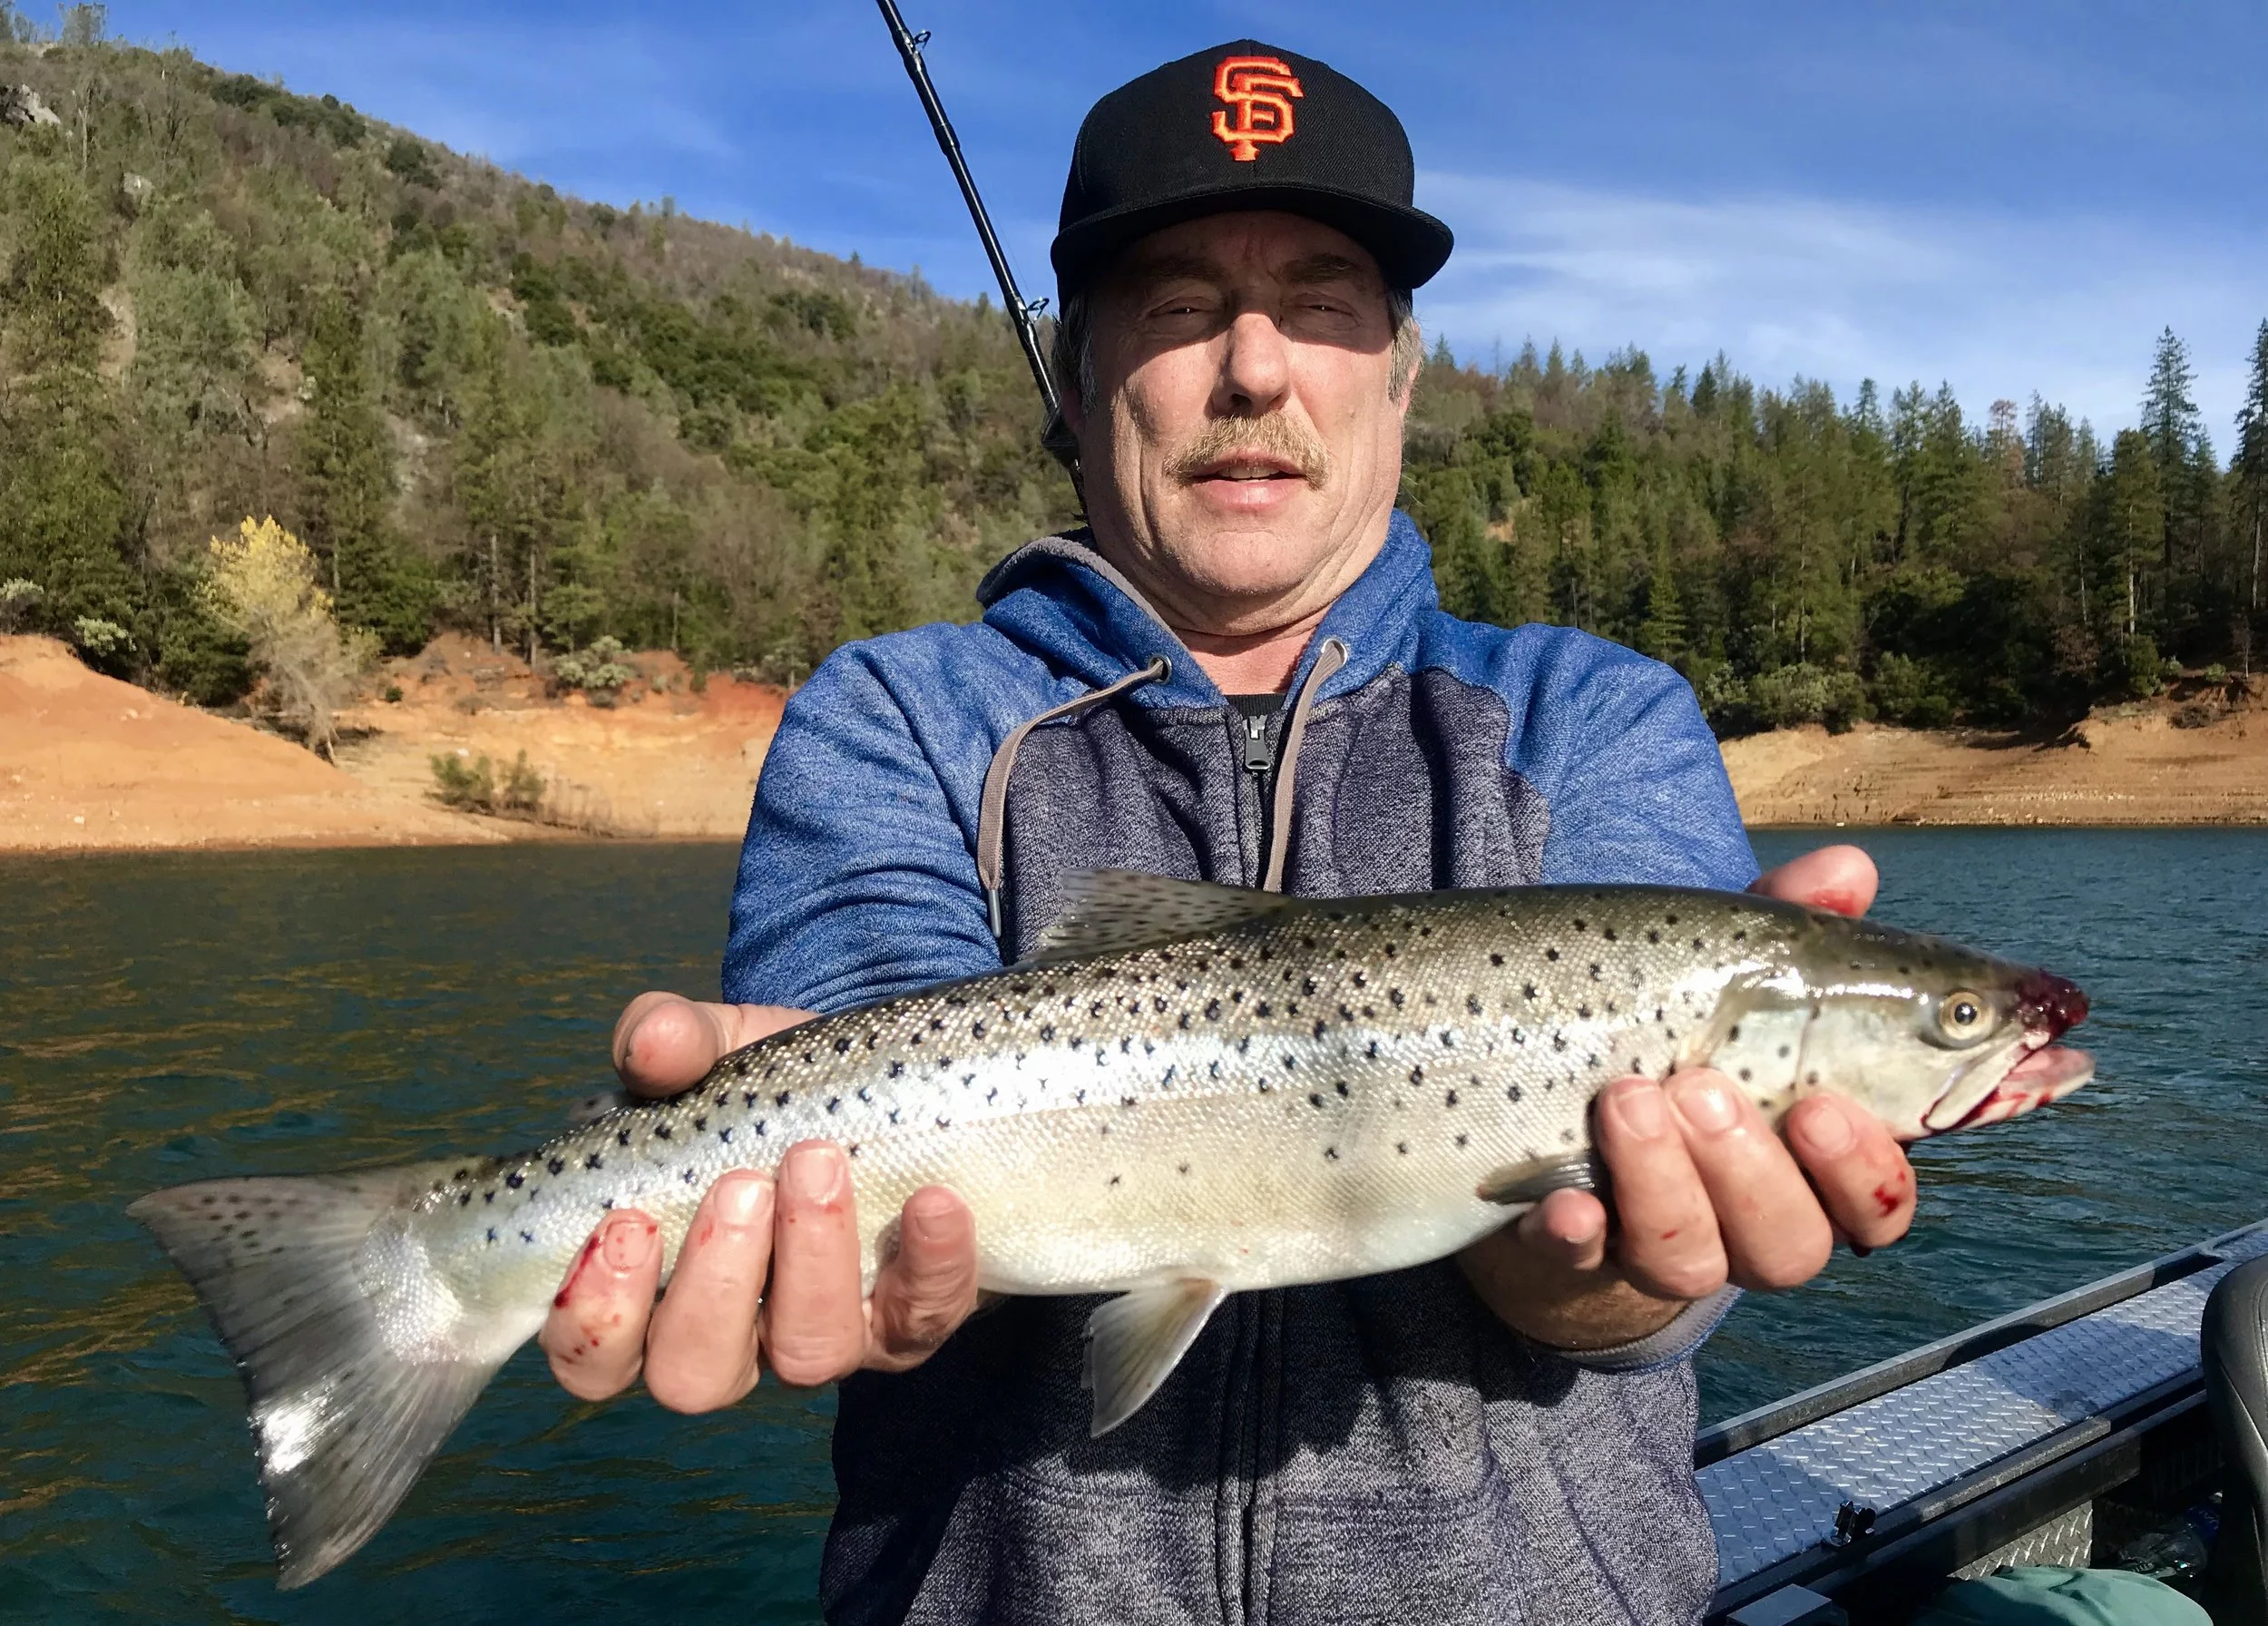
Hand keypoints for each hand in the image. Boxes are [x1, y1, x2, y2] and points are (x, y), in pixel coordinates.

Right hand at [541, 993, 981, 1409]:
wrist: (887, 1079)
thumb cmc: (770, 1083)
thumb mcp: (718, 1047)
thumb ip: (671, 1040)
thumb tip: (650, 1042)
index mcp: (653, 1286)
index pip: (594, 1358)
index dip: (596, 1316)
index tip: (624, 1224)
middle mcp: (733, 1335)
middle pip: (694, 1376)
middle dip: (714, 1286)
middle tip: (741, 1186)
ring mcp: (826, 1334)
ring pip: (809, 1356)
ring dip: (813, 1262)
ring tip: (818, 1162)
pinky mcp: (914, 1320)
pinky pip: (924, 1320)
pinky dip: (931, 1262)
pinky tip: (932, 1199)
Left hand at [1459, 845, 1919, 1349]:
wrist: (1538, 1108)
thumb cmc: (1668, 1032)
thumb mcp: (1722, 971)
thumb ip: (1787, 927)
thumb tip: (1851, 868)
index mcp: (1807, 1164)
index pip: (1878, 1201)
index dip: (1869, 1172)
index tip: (1825, 1106)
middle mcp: (1743, 1221)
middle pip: (1790, 1242)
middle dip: (1749, 1169)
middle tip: (1699, 1085)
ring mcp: (1653, 1240)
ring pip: (1691, 1262)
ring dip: (1663, 1182)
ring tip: (1623, 1099)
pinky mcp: (1565, 1248)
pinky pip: (1575, 1265)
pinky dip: (1575, 1235)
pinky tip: (1566, 1204)